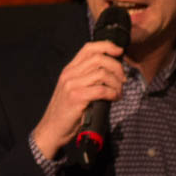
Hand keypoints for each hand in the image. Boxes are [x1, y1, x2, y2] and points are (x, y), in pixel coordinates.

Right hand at [31, 39, 125, 159]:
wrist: (52, 129)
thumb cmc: (67, 111)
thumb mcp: (74, 89)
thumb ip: (87, 78)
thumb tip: (112, 72)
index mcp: (69, 70)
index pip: (89, 48)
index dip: (107, 46)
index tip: (119, 52)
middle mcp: (69, 74)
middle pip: (99, 58)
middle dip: (117, 67)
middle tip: (123, 80)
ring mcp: (72, 85)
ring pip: (102, 73)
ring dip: (116, 83)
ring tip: (118, 93)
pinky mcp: (76, 97)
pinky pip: (101, 90)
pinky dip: (113, 93)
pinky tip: (114, 98)